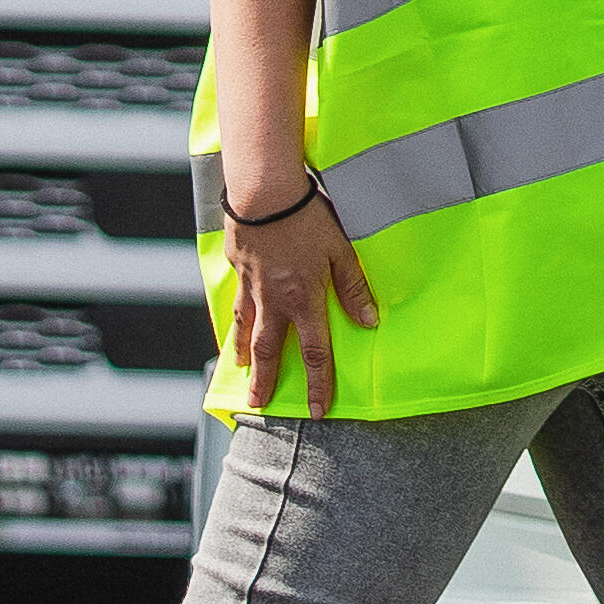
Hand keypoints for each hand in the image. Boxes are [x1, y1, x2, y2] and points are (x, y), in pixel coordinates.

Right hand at [217, 179, 379, 413]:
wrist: (264, 193)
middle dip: (265, 381)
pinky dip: (234, 318)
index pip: (315, 352)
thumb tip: (370, 322)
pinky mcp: (237, 267)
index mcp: (304, 300)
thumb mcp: (342, 251)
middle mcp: (274, 300)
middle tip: (258, 404)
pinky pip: (235, 300)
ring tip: (240, 368)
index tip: (316, 410)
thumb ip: (354, 288)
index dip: (317, 384)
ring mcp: (252, 285)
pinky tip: (234, 322)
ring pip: (245, 328)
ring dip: (244, 353)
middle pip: (270, 349)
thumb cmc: (309, 218)